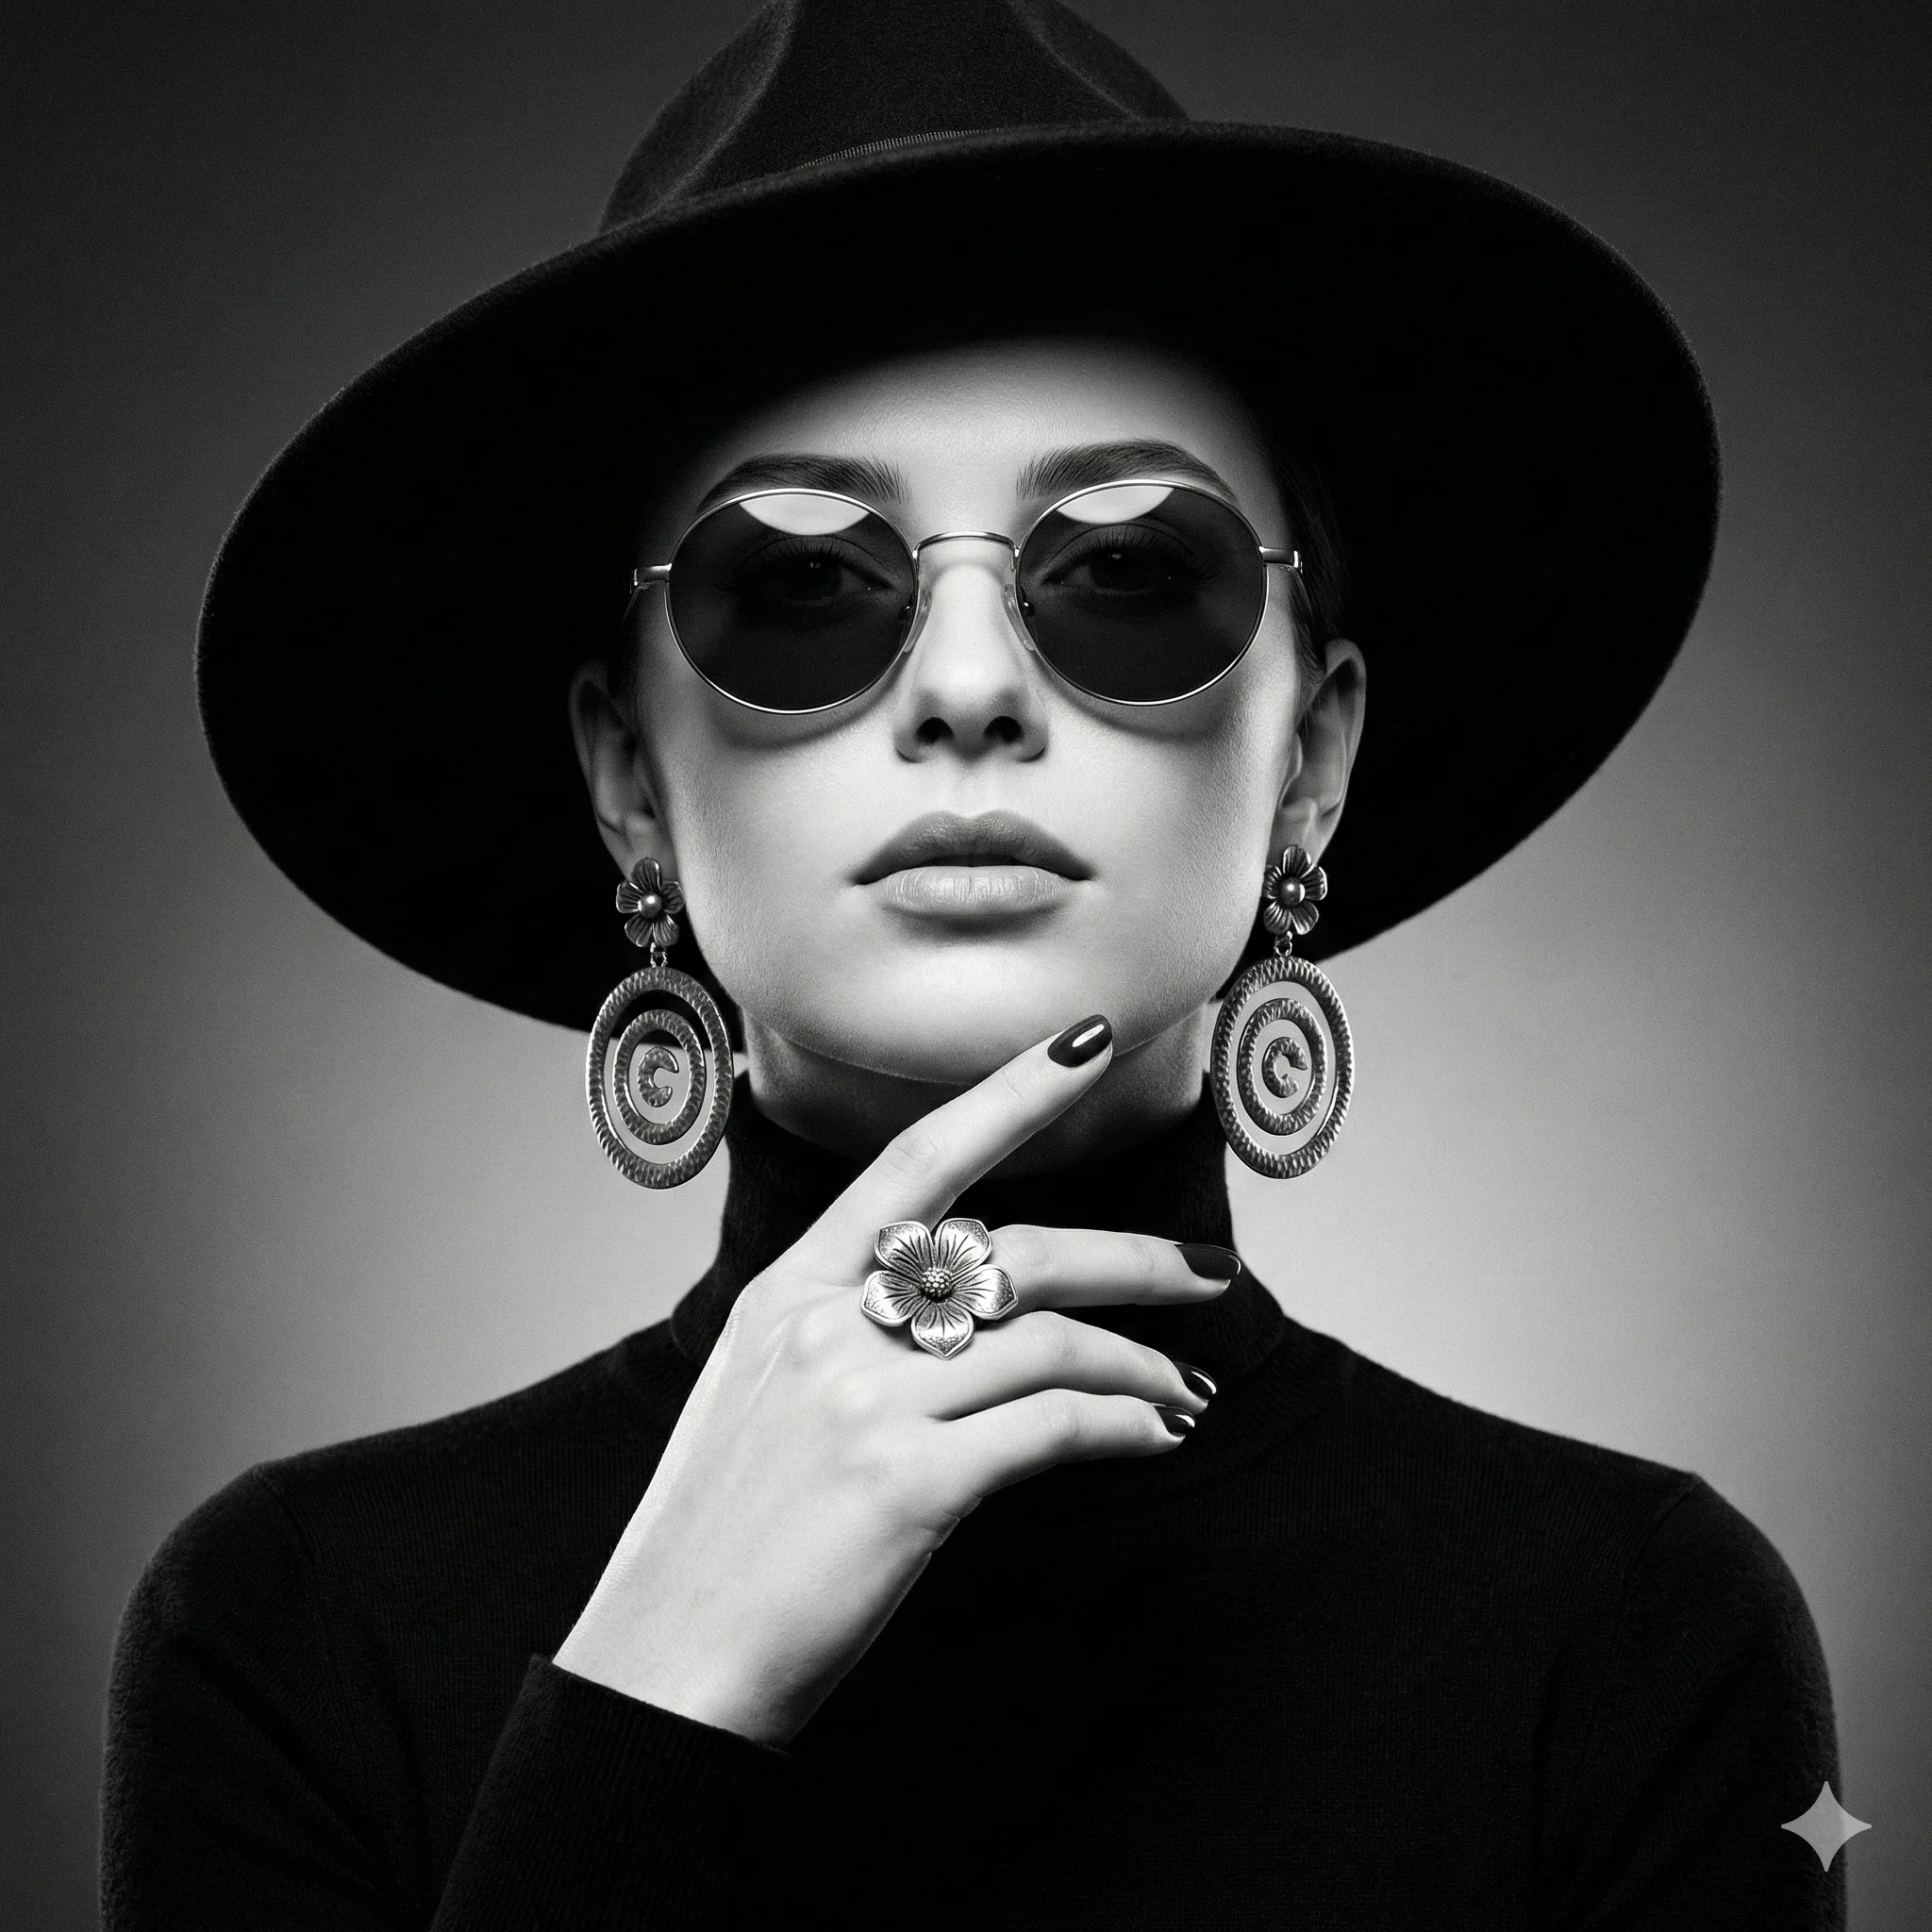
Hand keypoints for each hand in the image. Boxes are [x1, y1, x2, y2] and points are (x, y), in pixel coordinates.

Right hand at [552, 1019, 1233, 1744]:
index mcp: (788, 1294)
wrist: (666, 1664)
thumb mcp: (758, 1399)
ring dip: (1139, 1365)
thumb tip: (961, 1319)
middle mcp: (827, 1327)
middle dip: (1131, 1260)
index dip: (1009, 1094)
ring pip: (1051, 1341)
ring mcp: (867, 1401)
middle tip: (1207, 1275)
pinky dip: (1123, 1427)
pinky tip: (1152, 1438)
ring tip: (1181, 1394)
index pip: (916, 1162)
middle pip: (1014, 1251)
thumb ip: (845, 1336)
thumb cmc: (721, 1540)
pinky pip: (1055, 1428)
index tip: (1081, 1043)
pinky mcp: (909, 1482)